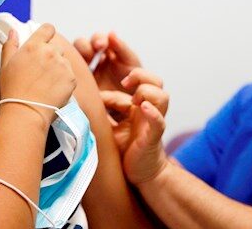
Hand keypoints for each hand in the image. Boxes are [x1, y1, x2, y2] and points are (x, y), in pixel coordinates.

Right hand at [0, 23, 75, 120]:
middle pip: (57, 47)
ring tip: (46, 84)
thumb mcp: (5, 65)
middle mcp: (51, 52)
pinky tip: (53, 90)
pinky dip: (64, 82)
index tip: (44, 42)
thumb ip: (10, 45)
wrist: (26, 112)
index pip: (48, 28)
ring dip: (59, 68)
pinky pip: (70, 76)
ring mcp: (63, 65)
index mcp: (34, 45)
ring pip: (64, 62)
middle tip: (41, 71)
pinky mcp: (72, 78)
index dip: (47, 34)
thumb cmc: (12, 90)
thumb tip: (14, 31)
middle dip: (51, 55)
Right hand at [74, 32, 141, 91]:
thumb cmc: (135, 83)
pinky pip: (72, 79)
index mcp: (105, 53)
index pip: (96, 40)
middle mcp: (93, 61)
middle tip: (92, 53)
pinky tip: (80, 79)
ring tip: (85, 66)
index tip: (102, 46)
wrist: (134, 106)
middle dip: (84, 46)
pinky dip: (72, 76)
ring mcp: (85, 75)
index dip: (97, 40)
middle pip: (80, 47)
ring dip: (76, 59)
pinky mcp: (81, 89)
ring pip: (73, 61)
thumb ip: (121, 48)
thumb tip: (111, 33)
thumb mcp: (131, 63)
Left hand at [101, 68, 169, 184]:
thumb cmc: (126, 151)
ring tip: (135, 98)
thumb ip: (103, 114)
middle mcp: (147, 111)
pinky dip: (153, 113)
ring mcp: (152, 122)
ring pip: (162, 97)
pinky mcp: (153, 136)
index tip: (100, 95)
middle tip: (125, 82)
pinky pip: (159, 122)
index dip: (118, 84)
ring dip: (147, 91)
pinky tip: (144, 108)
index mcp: (137, 106)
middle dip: (140, 75)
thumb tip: (89, 99)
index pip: (134, 83)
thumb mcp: (110, 128)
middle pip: (155, 81)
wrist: (141, 175)